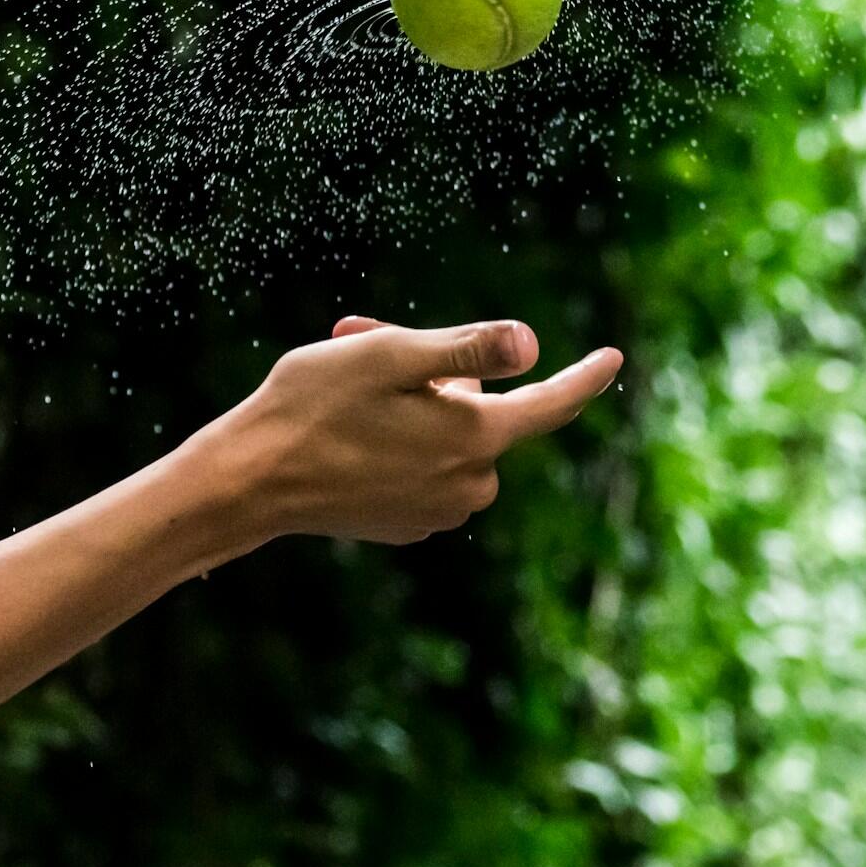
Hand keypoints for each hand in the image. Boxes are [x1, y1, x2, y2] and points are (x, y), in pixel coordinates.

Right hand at [202, 317, 623, 545]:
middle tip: (368, 342)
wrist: (250, 482)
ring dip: (411, 405)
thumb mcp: (391, 355)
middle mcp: (469, 483)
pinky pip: (422, 468)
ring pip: (448, 437)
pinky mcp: (406, 524)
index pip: (551, 405)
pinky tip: (344, 433)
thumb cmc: (313, 407)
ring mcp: (438, 511)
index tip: (614, 357)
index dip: (584, 376)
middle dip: (438, 374)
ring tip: (347, 391)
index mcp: (475, 438)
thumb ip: (469, 348)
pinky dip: (395, 441)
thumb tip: (533, 345)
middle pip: (481, 408)